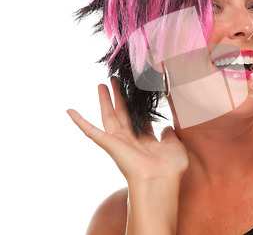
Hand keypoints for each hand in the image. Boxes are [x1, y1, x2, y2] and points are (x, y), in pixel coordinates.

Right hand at [67, 78, 187, 183]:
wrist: (160, 181)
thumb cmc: (170, 168)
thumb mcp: (174, 146)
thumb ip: (169, 135)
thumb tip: (168, 127)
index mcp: (146, 142)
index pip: (140, 120)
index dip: (138, 107)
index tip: (136, 93)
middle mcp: (131, 141)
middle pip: (122, 114)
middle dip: (118, 97)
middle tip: (114, 80)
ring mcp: (118, 142)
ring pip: (109, 116)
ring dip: (104, 100)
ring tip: (101, 84)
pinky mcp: (109, 144)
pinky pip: (91, 131)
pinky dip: (79, 121)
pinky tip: (70, 111)